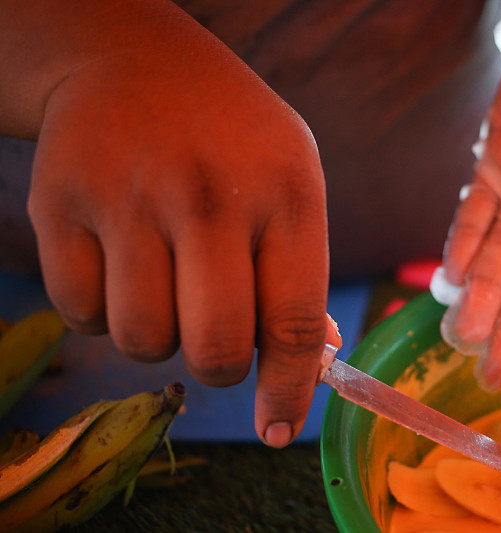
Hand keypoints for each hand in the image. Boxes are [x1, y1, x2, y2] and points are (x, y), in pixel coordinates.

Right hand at [27, 20, 329, 446]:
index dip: (288, 389)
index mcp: (286, 192)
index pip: (295, 321)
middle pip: (214, 348)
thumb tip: (309, 362)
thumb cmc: (232, 140)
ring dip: (159, 334)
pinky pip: (81, 313)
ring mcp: (129, 197)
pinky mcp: (60, 202)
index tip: (276, 428)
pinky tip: (120, 260)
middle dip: (218, 367)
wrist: (134, 61)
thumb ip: (299, 272)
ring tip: (167, 282)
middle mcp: (210, 195)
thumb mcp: (292, 182)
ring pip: (143, 340)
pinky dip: (103, 310)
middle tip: (217, 342)